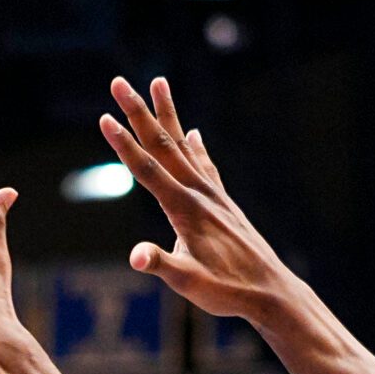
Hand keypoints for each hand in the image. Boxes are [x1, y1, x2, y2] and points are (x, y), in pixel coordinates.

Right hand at [99, 76, 288, 320]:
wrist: (270, 290)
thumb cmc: (227, 290)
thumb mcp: (188, 282)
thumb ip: (161, 265)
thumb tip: (135, 256)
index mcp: (185, 209)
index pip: (147, 170)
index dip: (124, 145)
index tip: (105, 118)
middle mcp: (199, 193)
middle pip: (163, 144)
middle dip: (138, 112)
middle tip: (119, 83)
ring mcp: (213, 194)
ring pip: (184, 145)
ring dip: (168, 115)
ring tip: (159, 83)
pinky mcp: (223, 202)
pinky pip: (205, 164)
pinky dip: (195, 146)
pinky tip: (194, 133)